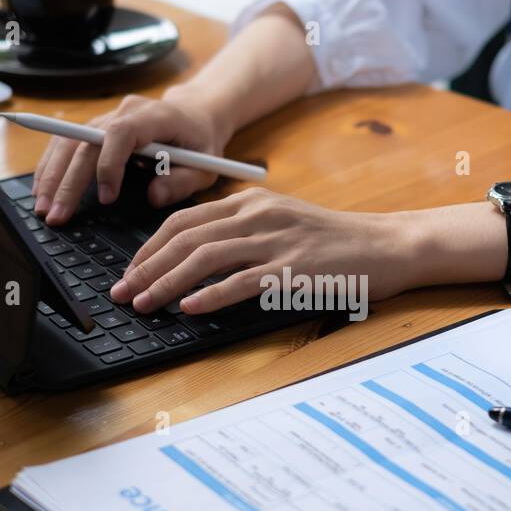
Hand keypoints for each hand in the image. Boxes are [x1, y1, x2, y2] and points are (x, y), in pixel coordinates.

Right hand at [31, 87, 229, 225]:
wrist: (195, 113)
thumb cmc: (200, 141)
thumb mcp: (206, 166)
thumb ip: (184, 182)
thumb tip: (153, 197)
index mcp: (154, 116)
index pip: (121, 133)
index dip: (108, 164)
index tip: (106, 198)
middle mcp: (124, 111)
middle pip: (86, 141)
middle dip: (68, 180)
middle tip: (56, 214)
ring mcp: (107, 116)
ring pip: (69, 140)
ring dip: (52, 175)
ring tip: (42, 208)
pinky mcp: (96, 127)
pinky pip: (66, 142)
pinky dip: (52, 166)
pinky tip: (42, 189)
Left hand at [110, 188, 422, 315]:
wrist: (387, 246)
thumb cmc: (336, 243)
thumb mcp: (283, 224)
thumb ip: (243, 234)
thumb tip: (197, 261)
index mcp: (250, 203)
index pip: (184, 221)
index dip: (149, 247)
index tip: (129, 272)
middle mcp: (257, 215)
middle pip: (184, 237)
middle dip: (146, 266)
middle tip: (123, 292)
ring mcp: (275, 240)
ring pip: (204, 257)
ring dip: (166, 282)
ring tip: (145, 303)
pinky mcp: (293, 269)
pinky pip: (241, 281)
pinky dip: (210, 295)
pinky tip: (188, 308)